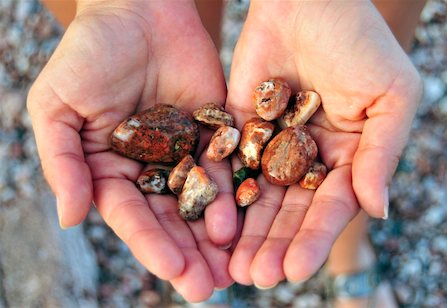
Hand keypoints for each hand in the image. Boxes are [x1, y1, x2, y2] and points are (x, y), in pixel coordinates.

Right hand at [27, 0, 234, 300]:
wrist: (138, 10)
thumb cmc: (89, 54)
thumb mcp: (58, 107)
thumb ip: (63, 162)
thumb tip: (69, 218)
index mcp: (111, 170)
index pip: (132, 216)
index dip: (152, 244)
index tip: (173, 272)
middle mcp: (150, 169)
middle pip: (171, 219)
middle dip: (189, 254)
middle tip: (208, 288)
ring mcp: (184, 152)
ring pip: (202, 202)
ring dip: (216, 238)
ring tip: (233, 270)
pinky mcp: (213, 133)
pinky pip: (226, 166)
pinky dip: (233, 194)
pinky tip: (244, 219)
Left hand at [226, 0, 421, 286]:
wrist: (308, 1)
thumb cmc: (358, 42)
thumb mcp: (390, 97)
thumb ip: (381, 154)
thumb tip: (378, 210)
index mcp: (347, 157)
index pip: (329, 207)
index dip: (313, 239)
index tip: (295, 270)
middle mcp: (308, 158)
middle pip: (289, 210)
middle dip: (274, 245)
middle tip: (255, 279)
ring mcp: (271, 145)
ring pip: (257, 196)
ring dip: (246, 232)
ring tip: (233, 266)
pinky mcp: (238, 128)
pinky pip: (229, 165)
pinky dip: (222, 194)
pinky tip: (212, 223)